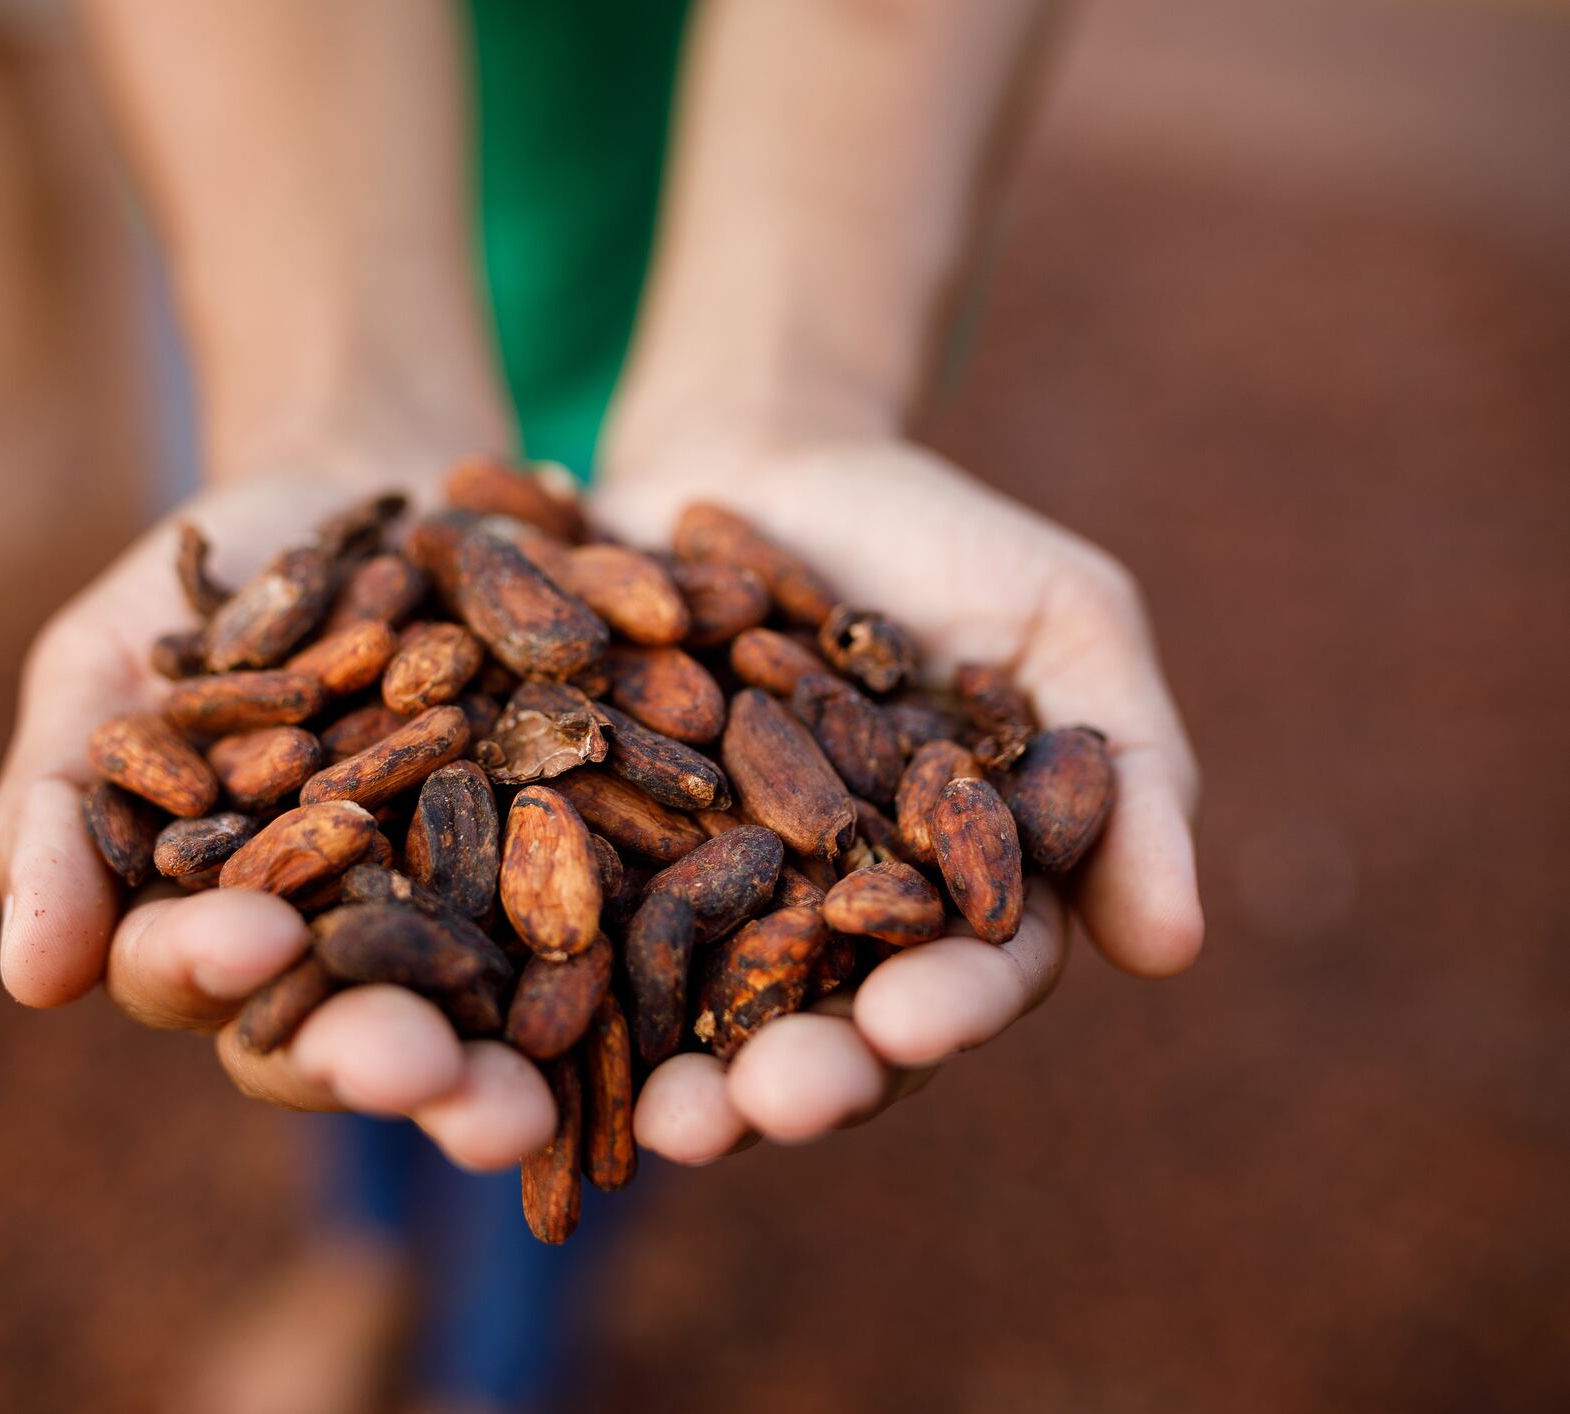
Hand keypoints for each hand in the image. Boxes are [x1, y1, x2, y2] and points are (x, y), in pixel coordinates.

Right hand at [0, 469, 553, 1171]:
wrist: (371, 488)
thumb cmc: (208, 587)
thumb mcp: (103, 670)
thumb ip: (60, 813)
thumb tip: (30, 982)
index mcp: (211, 923)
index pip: (193, 971)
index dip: (214, 963)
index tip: (252, 937)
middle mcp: (340, 951)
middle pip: (343, 1032)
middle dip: (374, 1058)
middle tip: (414, 1073)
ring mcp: (461, 921)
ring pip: (473, 1023)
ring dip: (495, 1073)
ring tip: (522, 1105)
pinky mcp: (570, 876)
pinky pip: (594, 930)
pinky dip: (611, 963)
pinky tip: (633, 989)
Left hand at [592, 436, 1203, 1162]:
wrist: (760, 451)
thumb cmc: (937, 535)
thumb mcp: (1063, 617)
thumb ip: (1129, 769)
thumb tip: (1177, 948)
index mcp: (955, 892)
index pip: (970, 970)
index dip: (944, 1006)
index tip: (908, 1021)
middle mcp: (831, 923)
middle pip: (829, 1025)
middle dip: (806, 1074)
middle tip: (766, 1107)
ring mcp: (710, 898)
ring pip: (701, 1010)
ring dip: (682, 1076)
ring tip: (659, 1125)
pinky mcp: (601, 858)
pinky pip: (580, 927)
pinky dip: (566, 973)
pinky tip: (537, 1018)